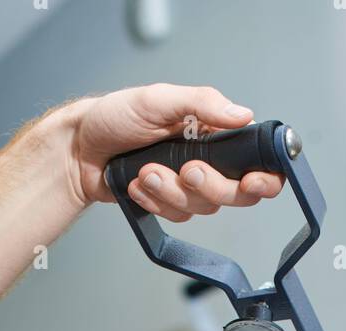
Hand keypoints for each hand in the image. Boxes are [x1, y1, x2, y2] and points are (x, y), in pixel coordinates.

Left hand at [62, 83, 283, 220]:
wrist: (80, 149)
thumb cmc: (116, 116)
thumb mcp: (159, 99)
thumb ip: (202, 103)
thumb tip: (242, 115)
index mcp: (214, 134)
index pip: (257, 161)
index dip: (265, 178)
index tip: (252, 181)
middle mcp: (209, 162)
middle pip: (235, 194)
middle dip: (210, 186)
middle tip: (187, 170)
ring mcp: (188, 187)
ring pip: (202, 208)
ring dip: (171, 192)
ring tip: (144, 170)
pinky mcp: (169, 204)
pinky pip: (176, 217)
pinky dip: (154, 201)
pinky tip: (137, 184)